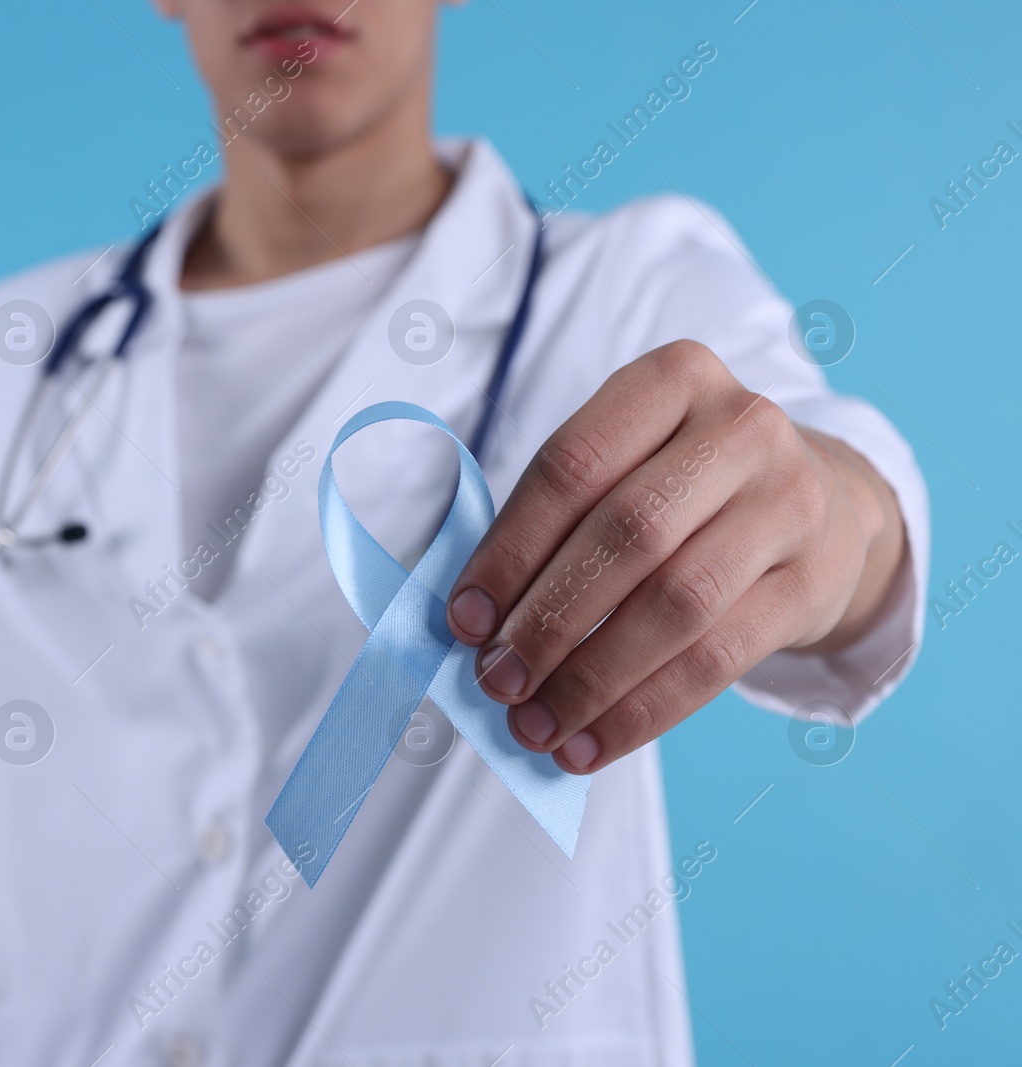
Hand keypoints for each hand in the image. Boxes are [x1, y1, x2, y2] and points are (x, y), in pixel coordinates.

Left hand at [445, 341, 906, 774]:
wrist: (823, 504)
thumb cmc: (682, 488)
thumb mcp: (626, 464)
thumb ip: (555, 521)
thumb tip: (472, 623)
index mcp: (674, 378)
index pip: (572, 465)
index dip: (509, 549)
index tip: (462, 619)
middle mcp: (743, 428)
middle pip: (626, 535)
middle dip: (547, 620)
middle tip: (494, 681)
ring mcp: (790, 503)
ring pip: (675, 605)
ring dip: (590, 678)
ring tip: (534, 726)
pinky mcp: (812, 582)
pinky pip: (718, 661)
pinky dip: (642, 713)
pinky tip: (589, 745)